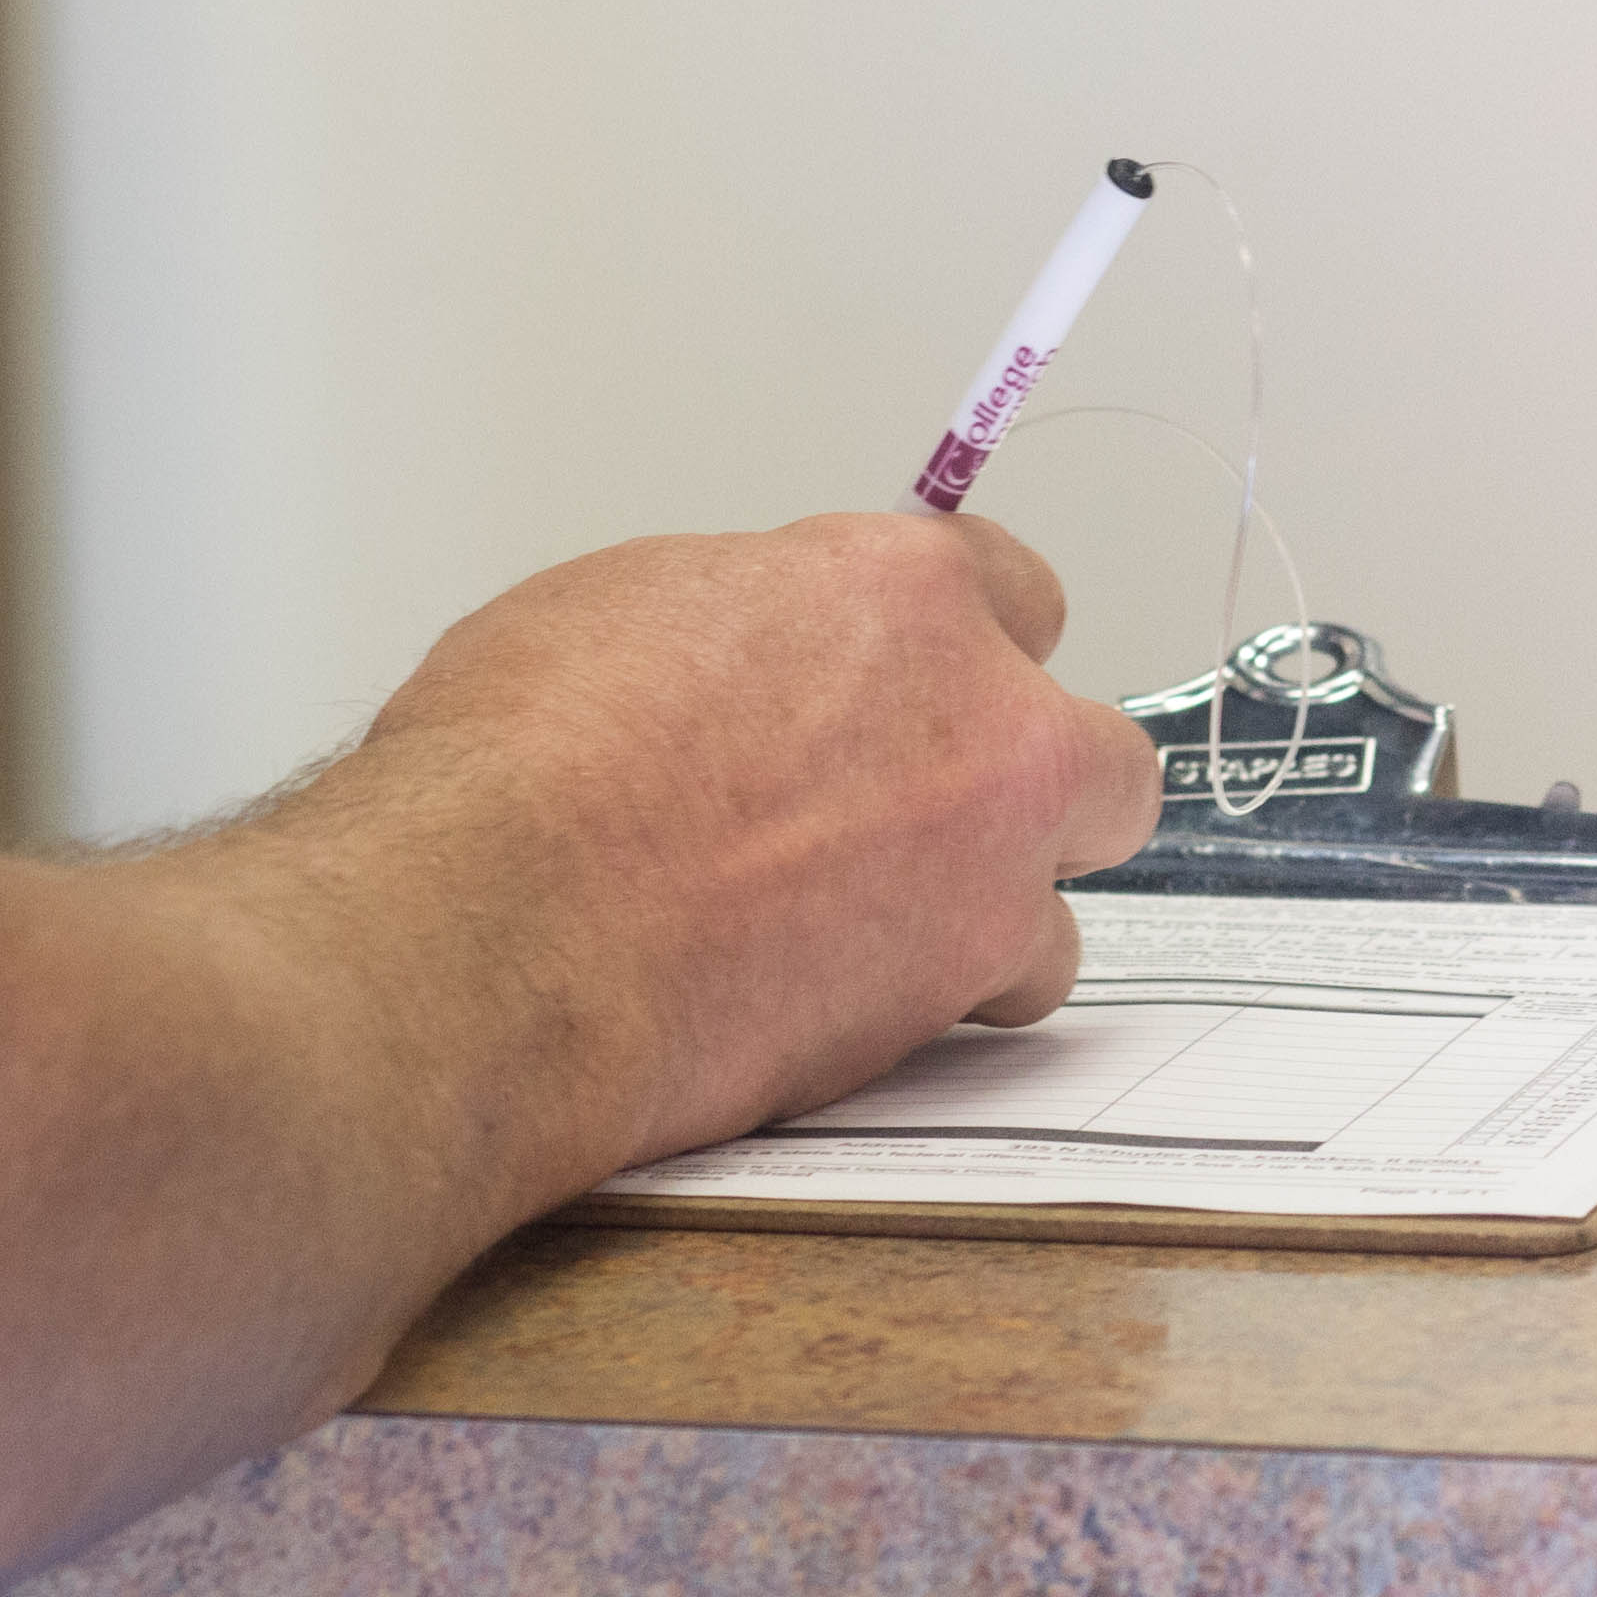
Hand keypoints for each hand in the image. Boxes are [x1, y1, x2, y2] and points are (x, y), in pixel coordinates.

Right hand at [283, 512, 1165, 1177]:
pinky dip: (940, 1007)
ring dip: (992, 918)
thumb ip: (756, 628)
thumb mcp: (622, 612)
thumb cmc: (518, 769)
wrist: (498, 932)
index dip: (965, 644)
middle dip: (1035, 788)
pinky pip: (996, 999)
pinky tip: (850, 1005)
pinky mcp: (955, 987)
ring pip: (1060, 903)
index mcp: (899, 591)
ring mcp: (987, 864)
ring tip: (880, 940)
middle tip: (941, 820)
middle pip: (1098, 755)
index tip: (933, 679)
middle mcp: (982, 720)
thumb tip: (769, 656)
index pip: (1010, 588)